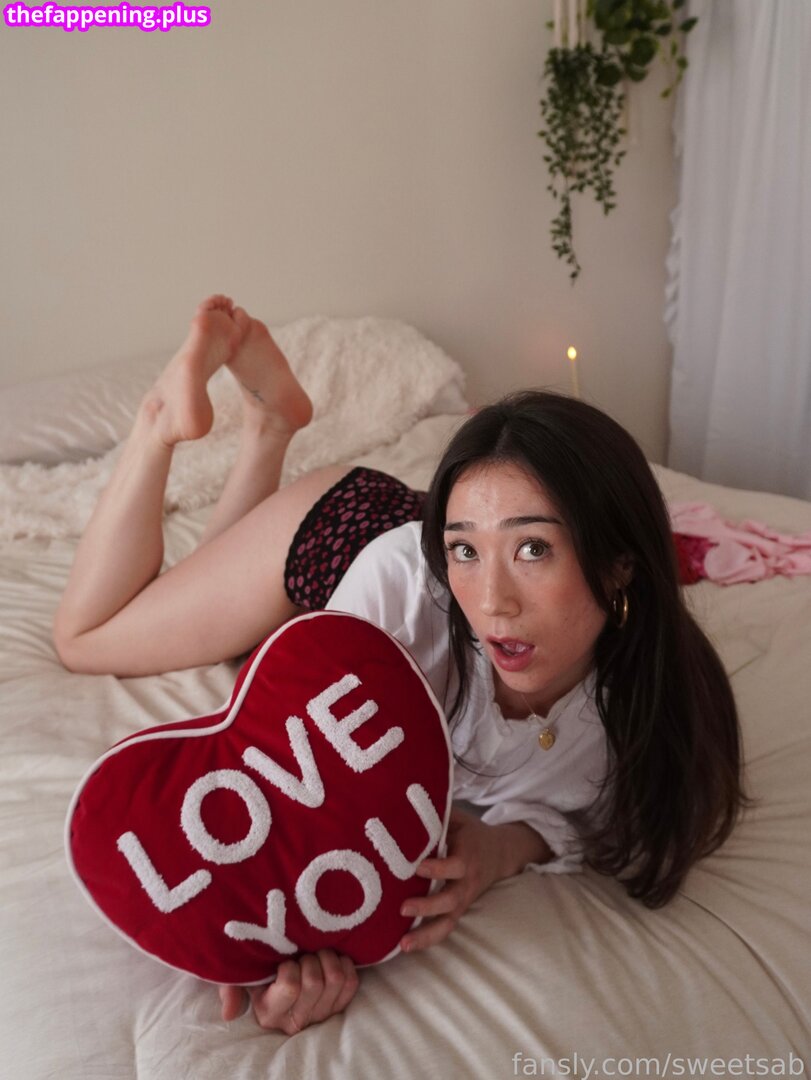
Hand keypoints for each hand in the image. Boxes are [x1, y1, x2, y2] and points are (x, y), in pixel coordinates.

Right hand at [219, 950, 358, 1034]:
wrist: (276, 969)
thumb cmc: (256, 971)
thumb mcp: (237, 977)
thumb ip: (230, 989)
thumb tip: (230, 1014)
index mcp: (270, 1012)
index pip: (291, 986)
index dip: (290, 967)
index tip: (284, 960)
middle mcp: (297, 1018)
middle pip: (315, 982)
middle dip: (310, 958)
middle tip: (301, 953)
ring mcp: (320, 1014)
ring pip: (335, 980)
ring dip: (328, 958)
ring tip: (316, 953)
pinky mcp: (338, 1005)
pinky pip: (350, 983)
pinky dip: (344, 964)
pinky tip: (332, 959)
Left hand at [398, 807, 549, 952]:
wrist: (501, 853)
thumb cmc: (470, 833)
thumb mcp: (458, 819)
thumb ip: (436, 816)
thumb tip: (403, 805)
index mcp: (468, 855)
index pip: (455, 865)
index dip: (438, 868)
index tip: (417, 866)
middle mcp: (468, 881)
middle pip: (451, 899)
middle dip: (428, 906)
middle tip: (403, 908)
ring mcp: (464, 899)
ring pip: (448, 921)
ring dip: (426, 934)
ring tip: (403, 943)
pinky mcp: (458, 910)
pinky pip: (445, 928)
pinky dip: (427, 939)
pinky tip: (406, 946)